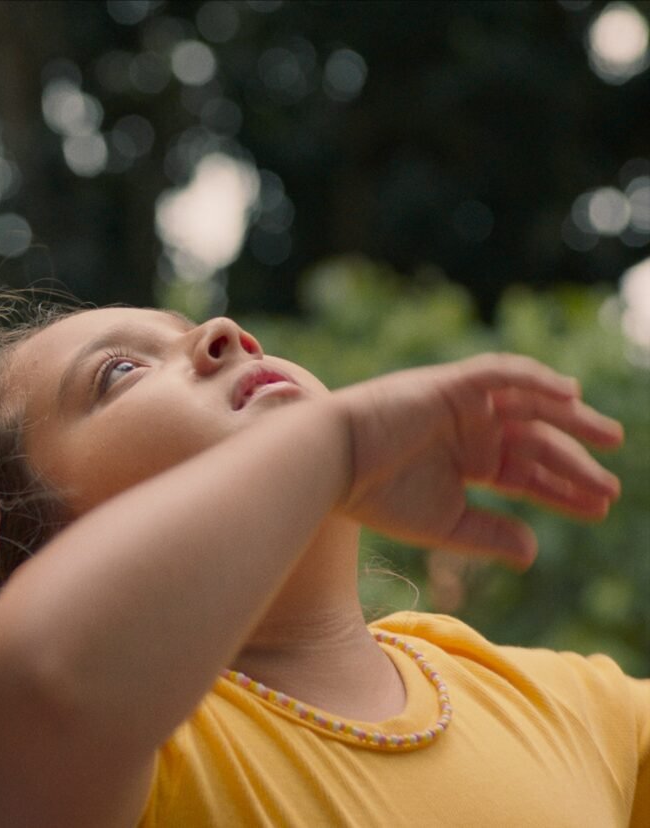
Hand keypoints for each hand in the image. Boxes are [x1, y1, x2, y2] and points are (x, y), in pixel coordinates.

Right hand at [329, 353, 622, 567]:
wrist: (331, 464)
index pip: (527, 472)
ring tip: (608, 437)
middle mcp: (469, 429)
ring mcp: (462, 403)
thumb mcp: (444, 524)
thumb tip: (535, 552)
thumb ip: (490, 534)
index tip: (600, 508)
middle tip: (611, 484)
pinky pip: (501, 372)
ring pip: (530, 405)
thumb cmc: (377, 495)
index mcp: (467, 460)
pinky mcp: (451, 383)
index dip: (564, 490)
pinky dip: (535, 378)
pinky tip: (569, 396)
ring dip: (570, 418)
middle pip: (537, 440)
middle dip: (576, 461)